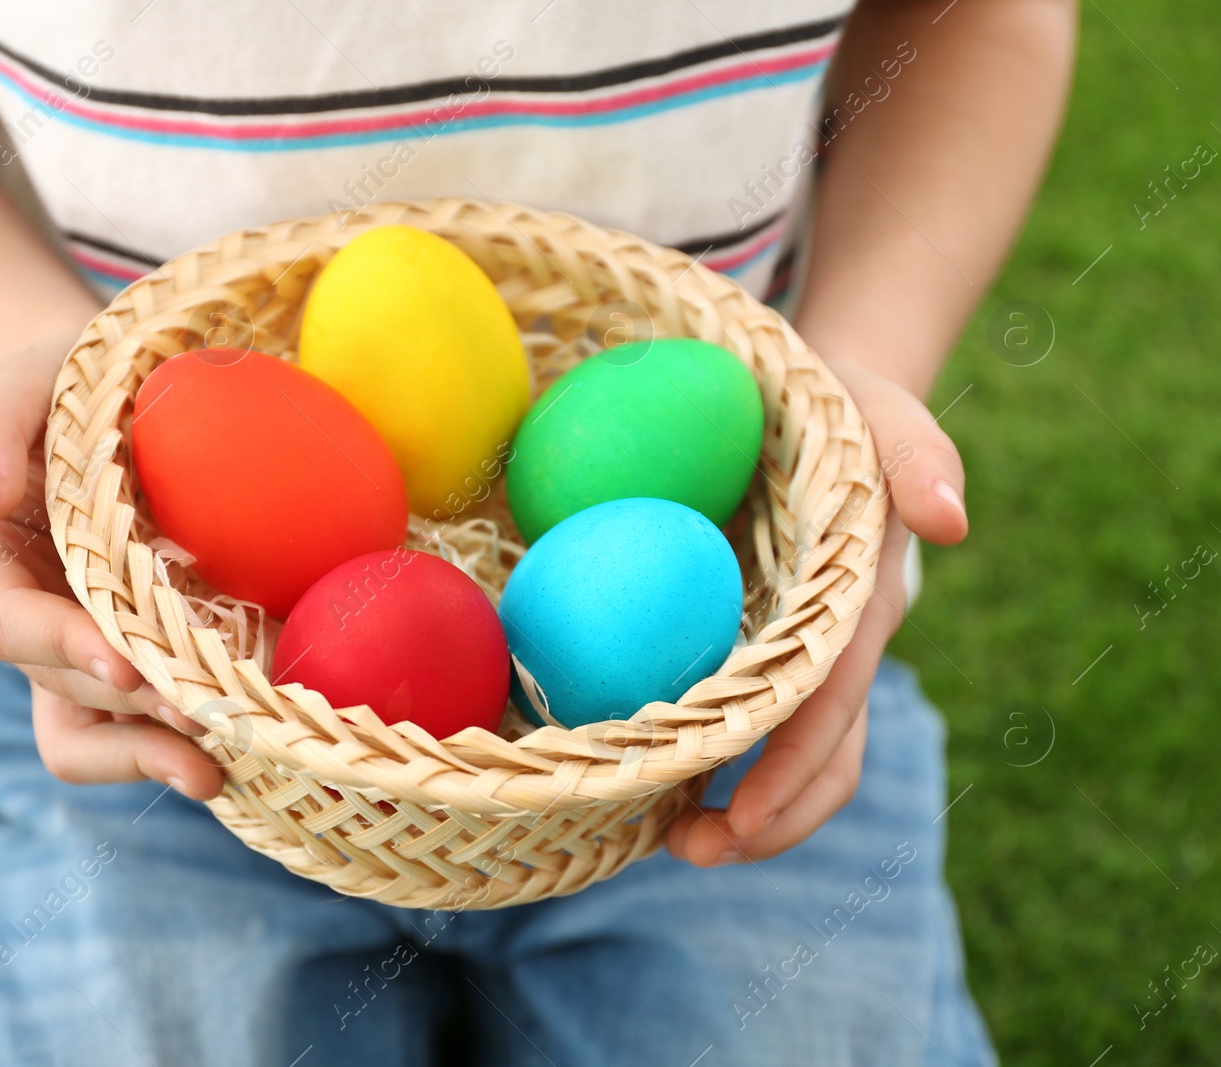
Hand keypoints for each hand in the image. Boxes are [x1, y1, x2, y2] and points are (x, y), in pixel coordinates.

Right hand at [0, 333, 224, 799]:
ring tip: (211, 766)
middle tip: (203, 712)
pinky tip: (229, 755)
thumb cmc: (59, 384)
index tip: (123, 662)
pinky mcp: (129, 661)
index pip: (6, 622)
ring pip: (86, 733)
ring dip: (144, 753)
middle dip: (127, 706)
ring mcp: (75, 651)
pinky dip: (172, 747)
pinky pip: (133, 729)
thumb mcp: (19, 381)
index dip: (60, 648)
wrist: (115, 398)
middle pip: (60, 686)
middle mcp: (24, 620)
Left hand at [665, 362, 967, 866]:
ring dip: (736, 811)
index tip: (739, 821)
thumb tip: (948, 520)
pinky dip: (706, 762)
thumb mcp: (883, 413)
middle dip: (766, 821)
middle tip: (687, 852)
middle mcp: (836, 647)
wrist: (824, 404)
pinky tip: (647, 773)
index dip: (792, 770)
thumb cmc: (847, 408)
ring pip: (788, 758)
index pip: (832, 707)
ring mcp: (802, 655)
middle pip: (821, 760)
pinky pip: (743, 721)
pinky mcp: (760, 646)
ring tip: (665, 839)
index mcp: (862, 607)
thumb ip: (920, 452)